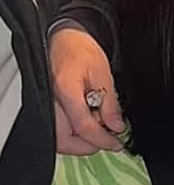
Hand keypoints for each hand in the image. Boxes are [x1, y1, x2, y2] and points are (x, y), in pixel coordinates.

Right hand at [50, 28, 124, 153]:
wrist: (63, 38)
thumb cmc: (80, 49)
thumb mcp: (103, 73)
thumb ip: (109, 103)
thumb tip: (116, 126)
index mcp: (66, 91)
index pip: (83, 126)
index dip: (102, 139)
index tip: (117, 143)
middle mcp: (50, 102)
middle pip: (64, 140)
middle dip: (88, 146)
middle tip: (108, 141)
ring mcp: (45, 105)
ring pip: (58, 138)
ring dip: (80, 142)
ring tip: (101, 131)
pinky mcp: (46, 107)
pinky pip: (57, 129)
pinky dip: (73, 133)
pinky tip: (89, 124)